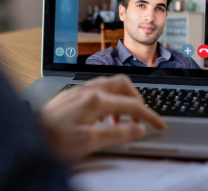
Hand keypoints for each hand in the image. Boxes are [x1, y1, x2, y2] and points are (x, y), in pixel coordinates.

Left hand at [37, 74, 165, 161]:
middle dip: (137, 100)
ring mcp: (81, 90)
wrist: (28, 135)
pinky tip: (103, 115)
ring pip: (112, 84)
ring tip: (121, 120)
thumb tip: (139, 129)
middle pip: (124, 84)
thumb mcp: (88, 143)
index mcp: (96, 101)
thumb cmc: (53, 141)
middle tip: (141, 117)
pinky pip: (100, 88)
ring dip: (123, 99)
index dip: (149, 116)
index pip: (132, 105)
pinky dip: (110, 99)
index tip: (159, 125)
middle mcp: (90, 90)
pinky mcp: (74, 94)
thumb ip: (117, 133)